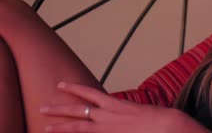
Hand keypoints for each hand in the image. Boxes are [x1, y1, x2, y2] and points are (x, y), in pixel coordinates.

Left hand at [40, 82, 208, 132]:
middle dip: (59, 108)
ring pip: (78, 126)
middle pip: (78, 110)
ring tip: (45, 126)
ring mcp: (108, 128)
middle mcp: (108, 115)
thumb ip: (129, 113)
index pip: (90, 93)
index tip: (62, 84)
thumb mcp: (143, 112)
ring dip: (60, 126)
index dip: (75, 88)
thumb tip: (125, 116)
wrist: (168, 125)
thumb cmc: (161, 119)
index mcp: (116, 104)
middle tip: (42, 106)